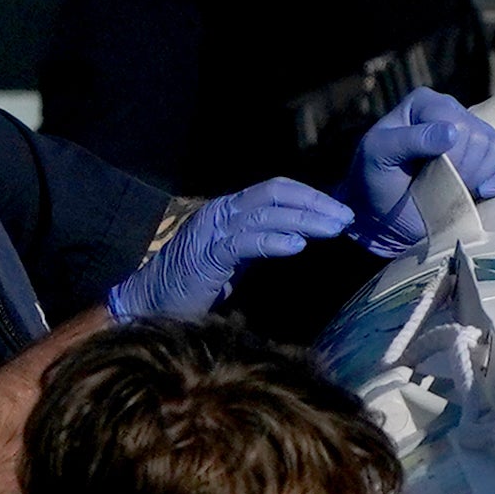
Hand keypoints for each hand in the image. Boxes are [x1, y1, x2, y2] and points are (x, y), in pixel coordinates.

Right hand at [106, 179, 354, 322]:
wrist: (148, 302)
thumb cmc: (194, 284)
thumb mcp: (236, 257)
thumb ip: (262, 241)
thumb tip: (303, 235)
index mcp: (230, 209)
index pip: (277, 190)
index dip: (311, 197)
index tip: (341, 211)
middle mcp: (222, 211)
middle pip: (276, 194)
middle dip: (315, 204)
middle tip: (346, 218)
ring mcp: (213, 230)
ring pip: (266, 214)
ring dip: (304, 220)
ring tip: (333, 229)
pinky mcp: (207, 254)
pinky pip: (246, 242)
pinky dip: (274, 241)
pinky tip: (298, 245)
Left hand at [346, 88, 494, 253]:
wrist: (382, 216)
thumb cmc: (374, 181)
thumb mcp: (378, 155)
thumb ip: (409, 139)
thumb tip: (452, 131)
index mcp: (427, 103)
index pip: (457, 123)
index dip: (448, 155)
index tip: (424, 172)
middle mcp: (454, 112)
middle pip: (479, 137)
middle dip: (461, 169)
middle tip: (436, 183)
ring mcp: (475, 134)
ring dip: (476, 177)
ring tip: (451, 187)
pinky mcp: (489, 161)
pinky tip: (484, 191)